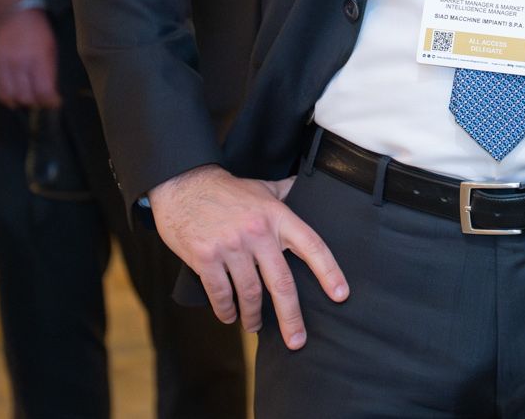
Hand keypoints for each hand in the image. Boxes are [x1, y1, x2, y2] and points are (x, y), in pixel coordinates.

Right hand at [0, 5, 62, 109]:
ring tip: (28, 98)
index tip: (55, 102)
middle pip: (27, 97)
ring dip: (20, 102)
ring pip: (10, 97)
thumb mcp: (50, 46)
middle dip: (37, 103)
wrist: (11, 10)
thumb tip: (51, 90)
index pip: (44, 91)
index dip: (51, 102)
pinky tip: (13, 94)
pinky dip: (7, 97)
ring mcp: (4, 66)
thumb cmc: (36, 27)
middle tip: (42, 100)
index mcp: (39, 58)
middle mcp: (20, 64)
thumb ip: (50, 69)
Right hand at [148, 164, 346, 349]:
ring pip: (250, 293)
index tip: (341, 295)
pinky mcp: (205, 257)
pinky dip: (226, 310)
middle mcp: (257, 233)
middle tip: (297, 341)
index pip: (312, 245)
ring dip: (253, 316)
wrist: (184, 184)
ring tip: (254, 326)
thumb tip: (310, 189)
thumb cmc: (228, 189)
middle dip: (291, 317)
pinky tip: (230, 317)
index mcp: (277, 216)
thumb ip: (287, 193)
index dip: (329, 272)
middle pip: (281, 282)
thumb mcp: (263, 188)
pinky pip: (220, 293)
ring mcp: (231, 246)